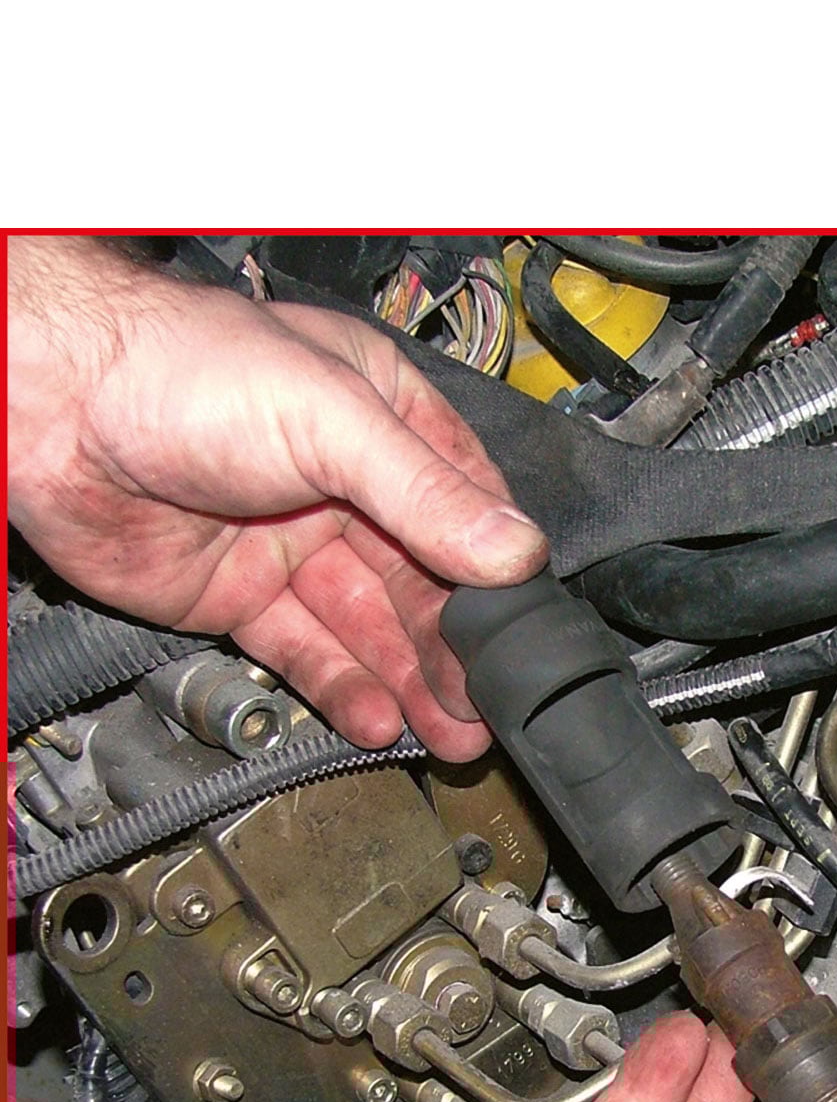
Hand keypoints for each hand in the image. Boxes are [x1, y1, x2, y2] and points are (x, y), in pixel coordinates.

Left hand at [6, 236, 545, 760]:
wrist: (48, 405)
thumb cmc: (179, 369)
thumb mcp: (331, 420)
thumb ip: (426, 493)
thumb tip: (514, 552)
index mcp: (382, 418)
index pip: (465, 507)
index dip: (497, 572)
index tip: (523, 632)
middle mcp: (344, 483)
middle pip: (421, 581)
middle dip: (457, 648)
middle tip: (489, 706)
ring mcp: (290, 541)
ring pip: (368, 625)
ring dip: (411, 680)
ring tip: (452, 731)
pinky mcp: (238, 595)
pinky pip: (304, 649)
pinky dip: (342, 686)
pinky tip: (379, 718)